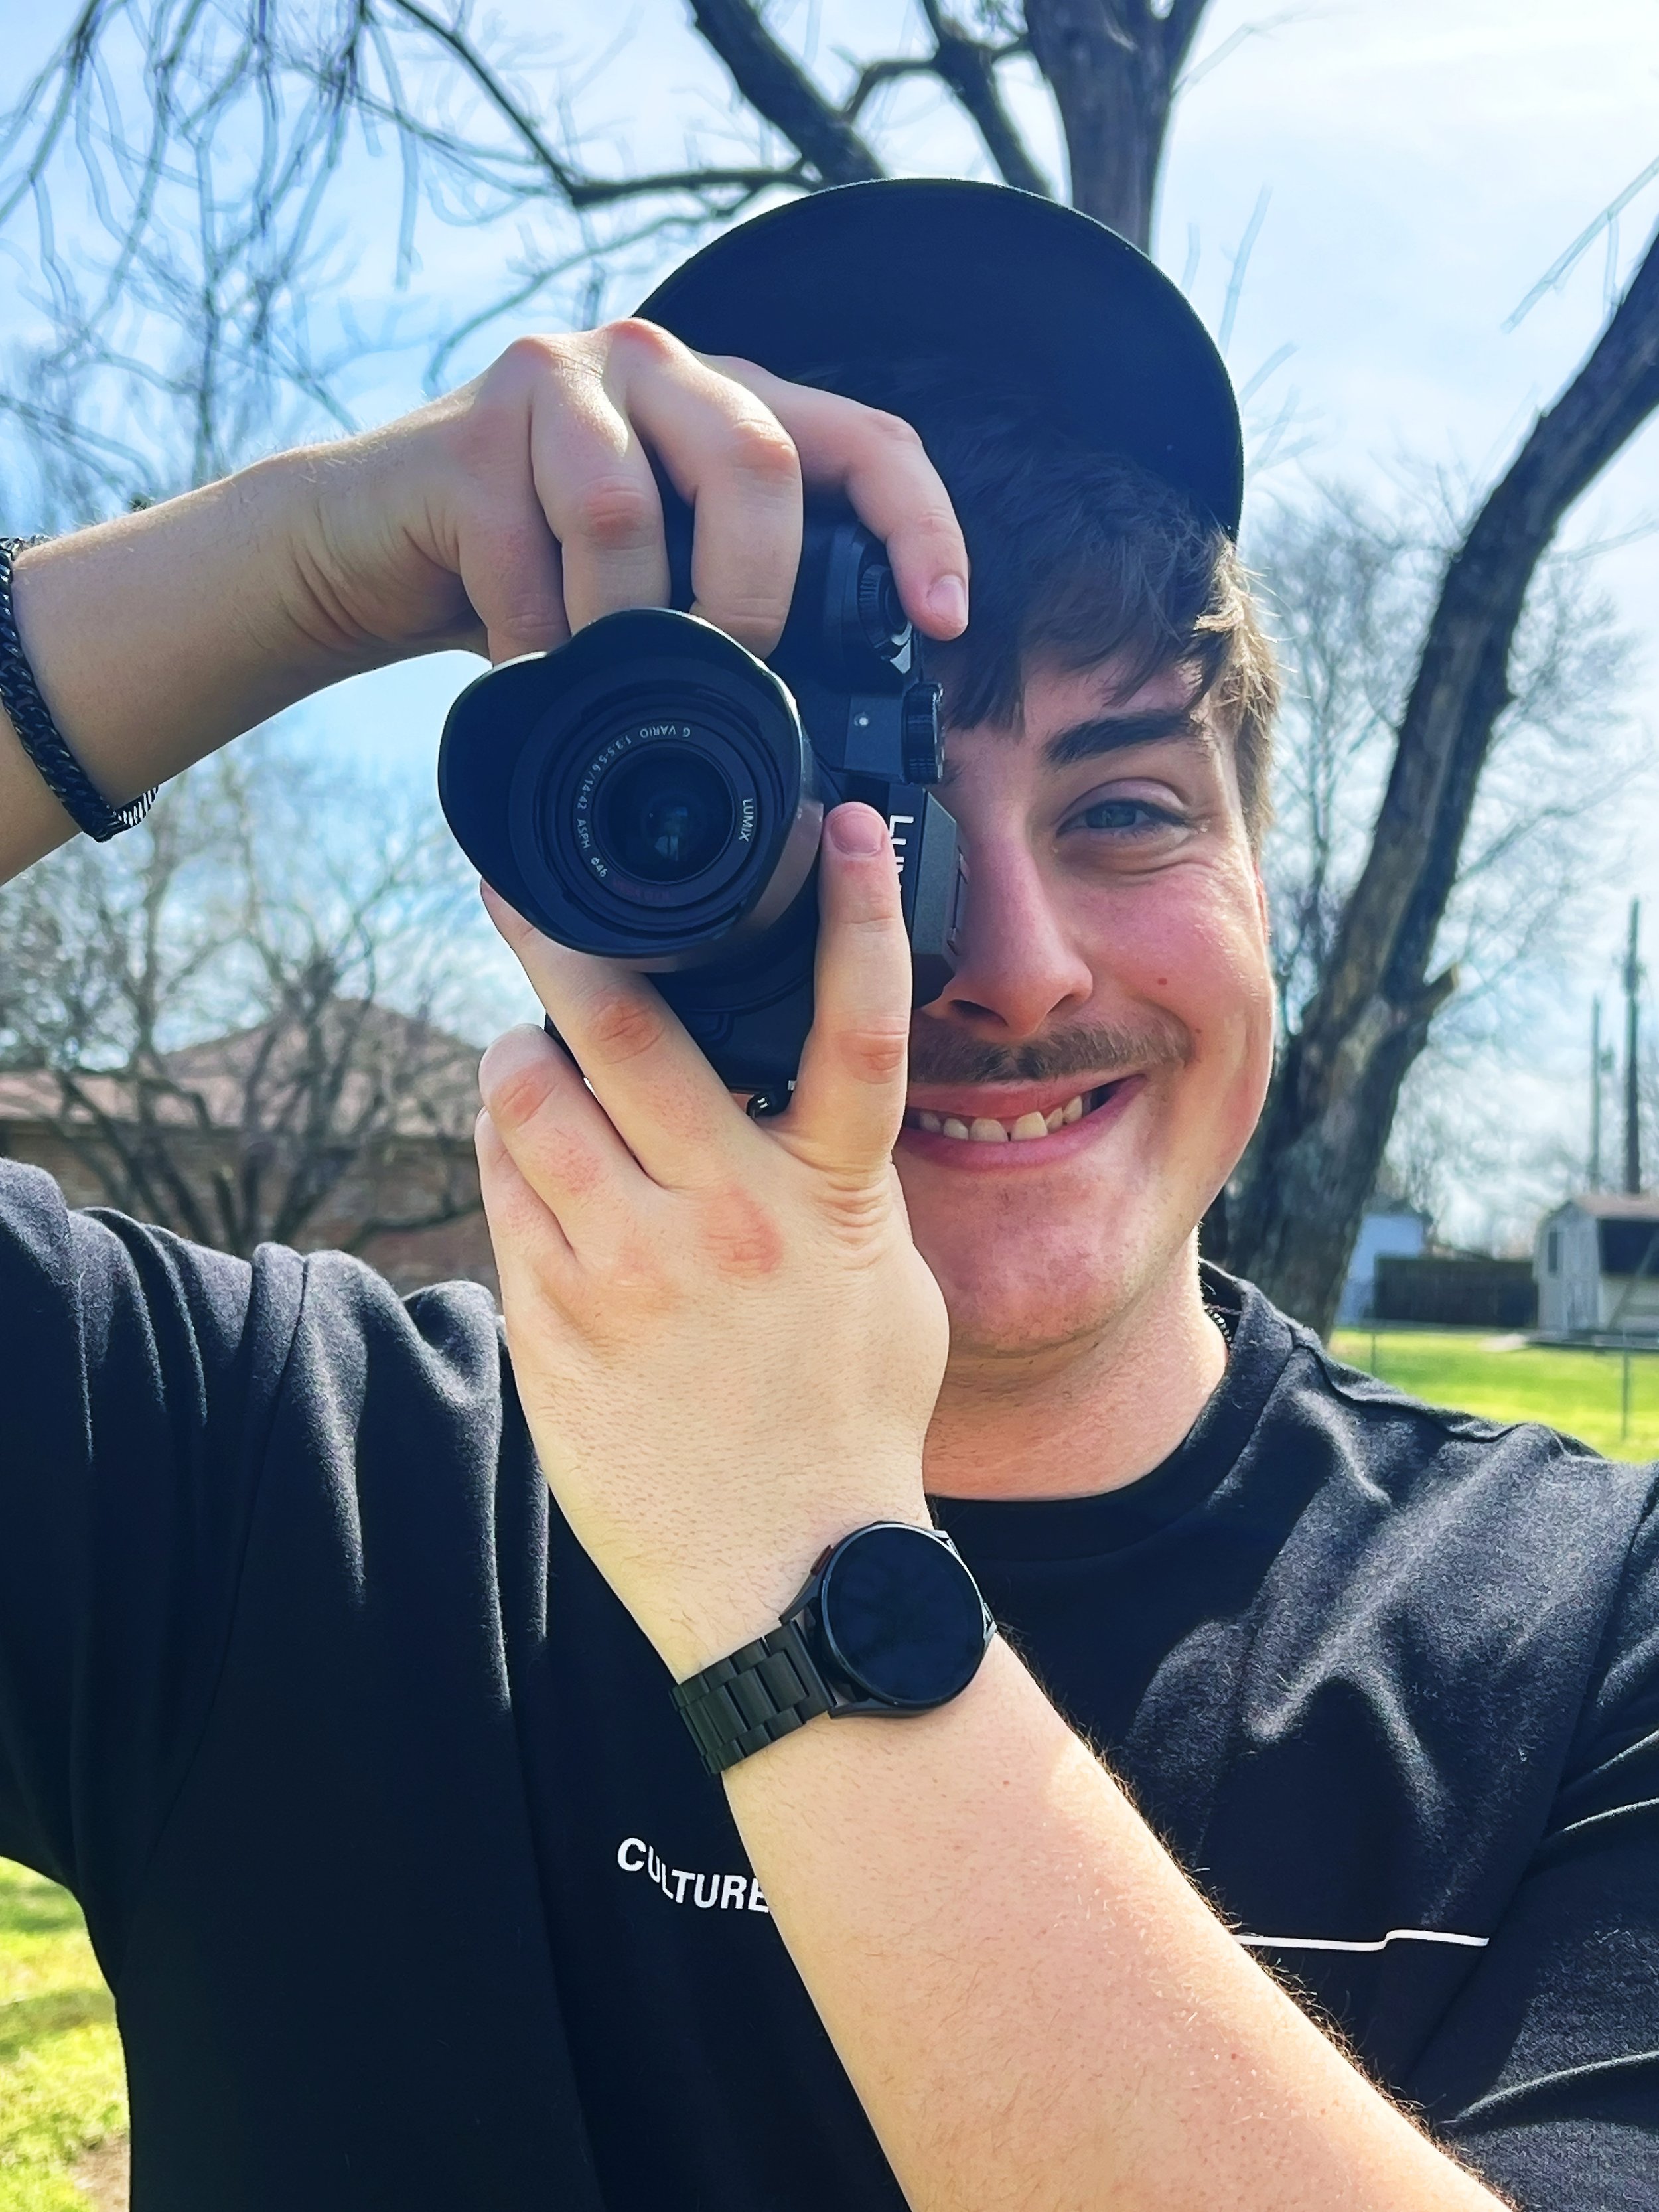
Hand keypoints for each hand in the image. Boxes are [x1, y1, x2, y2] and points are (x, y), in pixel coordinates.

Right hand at [282, 320, 969, 669]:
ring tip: (594, 667)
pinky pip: (526, 557)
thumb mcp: (659, 584)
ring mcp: (560, 380)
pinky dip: (531, 637)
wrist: (370, 548)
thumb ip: (738, 598)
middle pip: (757, 466)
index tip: (942, 621)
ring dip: (618, 626)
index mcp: (728, 403)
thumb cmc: (534, 577)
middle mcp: (657, 365)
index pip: (867, 438)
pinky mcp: (471, 431)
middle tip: (717, 672)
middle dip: (749, 600)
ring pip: (628, 512)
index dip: (921, 525)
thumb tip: (832, 711)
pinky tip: (518, 653)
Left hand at [474, 803, 947, 1679]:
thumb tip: (798, 1095)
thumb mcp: (884, 1282)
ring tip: (529, 1055)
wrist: (789, 1577)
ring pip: (528, 1104)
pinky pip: (501, 1195)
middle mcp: (725, 1218)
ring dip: (518, 1056)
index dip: (856, 913)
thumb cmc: (847, 1422)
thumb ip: (840, 1178)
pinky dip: (506, 1151)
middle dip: (560, 935)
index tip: (844, 826)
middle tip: (517, 881)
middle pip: (625, 1031)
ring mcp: (625, 1270)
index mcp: (828, 1202)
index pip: (856, 1027)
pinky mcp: (549, 1322)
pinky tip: (526, 1154)